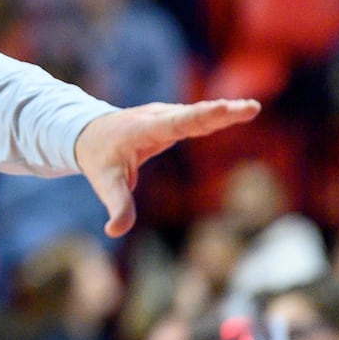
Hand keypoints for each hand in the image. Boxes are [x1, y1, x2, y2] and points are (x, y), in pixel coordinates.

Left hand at [74, 99, 260, 237]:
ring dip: (225, 111)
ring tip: (250, 109)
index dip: (201, 117)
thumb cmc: (98, 159)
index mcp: (142, 130)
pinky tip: (241, 111)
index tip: (224, 108)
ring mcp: (165, 115)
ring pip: (198, 113)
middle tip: (249, 108)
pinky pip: (198, 117)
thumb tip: (115, 231)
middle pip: (193, 115)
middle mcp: (157, 118)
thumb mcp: (106, 184)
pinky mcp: (172, 118)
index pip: (176, 124)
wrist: (88, 134)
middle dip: (220, 112)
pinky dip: (218, 114)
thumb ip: (118, 206)